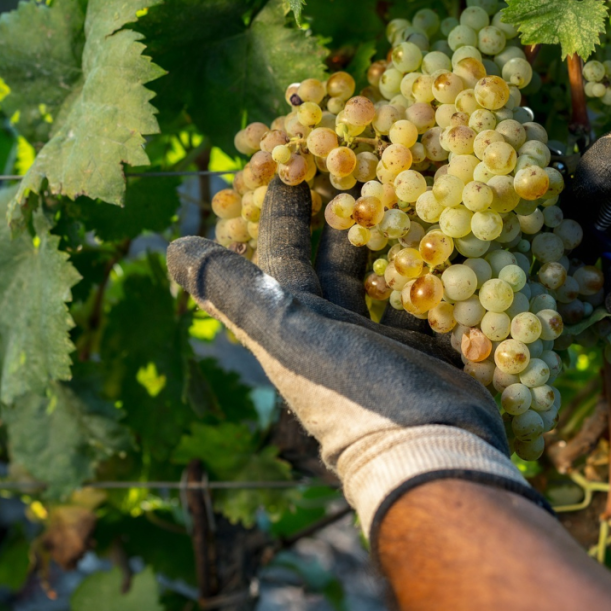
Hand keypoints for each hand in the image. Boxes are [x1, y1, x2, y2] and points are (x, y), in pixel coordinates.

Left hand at [166, 178, 543, 539]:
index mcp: (291, 324)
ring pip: (378, 279)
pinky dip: (425, 275)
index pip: (279, 254)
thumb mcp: (284, 333)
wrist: (428, 449)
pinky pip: (420, 302)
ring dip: (385, 240)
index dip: (280, 211)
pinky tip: (438, 245)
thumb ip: (235, 291)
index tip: (290, 161)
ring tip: (400, 193)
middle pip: (330, 263)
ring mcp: (379, 344)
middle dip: (338, 216)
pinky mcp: (425, 352)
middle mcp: (331, 333)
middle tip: (354, 165)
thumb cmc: (352, 388)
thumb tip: (172, 249)